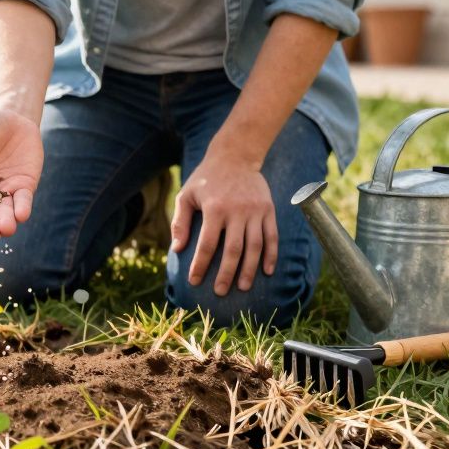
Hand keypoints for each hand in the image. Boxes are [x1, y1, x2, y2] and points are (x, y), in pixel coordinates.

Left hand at [170, 154, 276, 295]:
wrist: (236, 156)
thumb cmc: (206, 178)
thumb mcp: (186, 194)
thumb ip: (180, 221)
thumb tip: (176, 249)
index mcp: (215, 208)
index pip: (207, 244)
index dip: (200, 265)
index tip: (194, 281)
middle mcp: (237, 211)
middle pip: (233, 250)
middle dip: (226, 274)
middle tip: (220, 292)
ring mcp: (256, 211)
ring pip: (255, 246)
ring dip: (249, 269)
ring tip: (243, 287)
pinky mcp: (268, 210)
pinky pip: (272, 236)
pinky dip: (271, 255)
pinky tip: (267, 271)